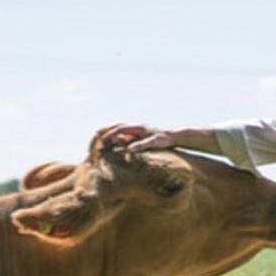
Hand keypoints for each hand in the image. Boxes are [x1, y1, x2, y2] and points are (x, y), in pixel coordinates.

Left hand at [97, 124, 216, 152]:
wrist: (178, 137)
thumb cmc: (160, 140)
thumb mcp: (143, 140)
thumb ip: (131, 140)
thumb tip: (118, 142)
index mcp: (138, 128)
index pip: (120, 126)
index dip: (109, 129)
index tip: (97, 133)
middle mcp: (142, 127)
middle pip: (123, 126)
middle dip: (110, 130)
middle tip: (98, 135)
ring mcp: (149, 132)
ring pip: (132, 131)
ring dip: (119, 134)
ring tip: (108, 138)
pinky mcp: (158, 138)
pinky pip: (146, 142)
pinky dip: (137, 145)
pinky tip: (130, 149)